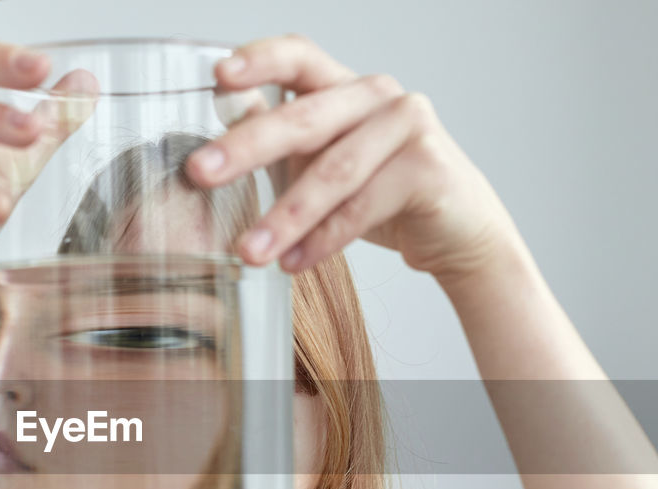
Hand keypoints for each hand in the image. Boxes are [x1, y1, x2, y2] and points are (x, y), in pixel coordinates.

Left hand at [185, 34, 529, 286]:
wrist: (457, 232)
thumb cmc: (382, 194)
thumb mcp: (320, 164)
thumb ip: (279, 142)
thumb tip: (219, 127)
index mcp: (345, 86)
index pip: (298, 56)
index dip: (258, 60)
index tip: (218, 76)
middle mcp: (378, 95)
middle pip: (304, 118)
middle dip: (246, 148)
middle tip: (200, 173)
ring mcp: (408, 126)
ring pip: (333, 172)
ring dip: (284, 216)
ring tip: (248, 251)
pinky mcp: (428, 167)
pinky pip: (362, 207)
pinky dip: (323, 240)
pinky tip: (293, 263)